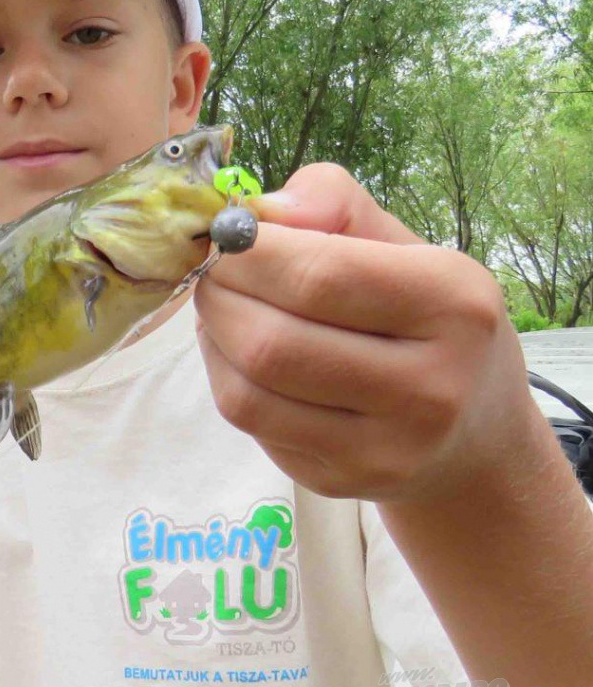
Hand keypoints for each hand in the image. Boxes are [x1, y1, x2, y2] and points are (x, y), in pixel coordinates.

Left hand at [194, 163, 539, 502]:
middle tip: (212, 272)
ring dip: (212, 340)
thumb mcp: (404, 244)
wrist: (474, 434)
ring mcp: (385, 449)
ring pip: (247, 394)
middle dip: (218, 296)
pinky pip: (251, 425)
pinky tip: (239, 353)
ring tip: (221, 308)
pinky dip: (226, 378)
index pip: (319, 276)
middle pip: (272, 342)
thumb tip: (257, 211)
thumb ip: (332, 204)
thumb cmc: (427, 318)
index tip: (227, 234)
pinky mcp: (341, 482)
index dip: (249, 252)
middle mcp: (430, 387)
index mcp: (453, 305)